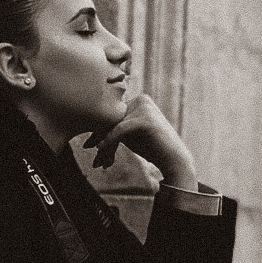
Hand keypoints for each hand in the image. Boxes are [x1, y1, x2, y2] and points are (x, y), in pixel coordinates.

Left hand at [83, 92, 197, 187]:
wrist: (174, 159)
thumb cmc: (152, 148)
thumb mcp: (129, 134)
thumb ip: (114, 127)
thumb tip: (88, 127)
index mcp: (138, 100)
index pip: (111, 114)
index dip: (98, 131)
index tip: (89, 147)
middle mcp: (141, 99)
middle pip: (111, 118)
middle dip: (101, 140)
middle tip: (97, 161)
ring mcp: (144, 107)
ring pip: (113, 126)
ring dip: (105, 146)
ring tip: (101, 163)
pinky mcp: (145, 119)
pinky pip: (119, 130)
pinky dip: (109, 141)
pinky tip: (101, 150)